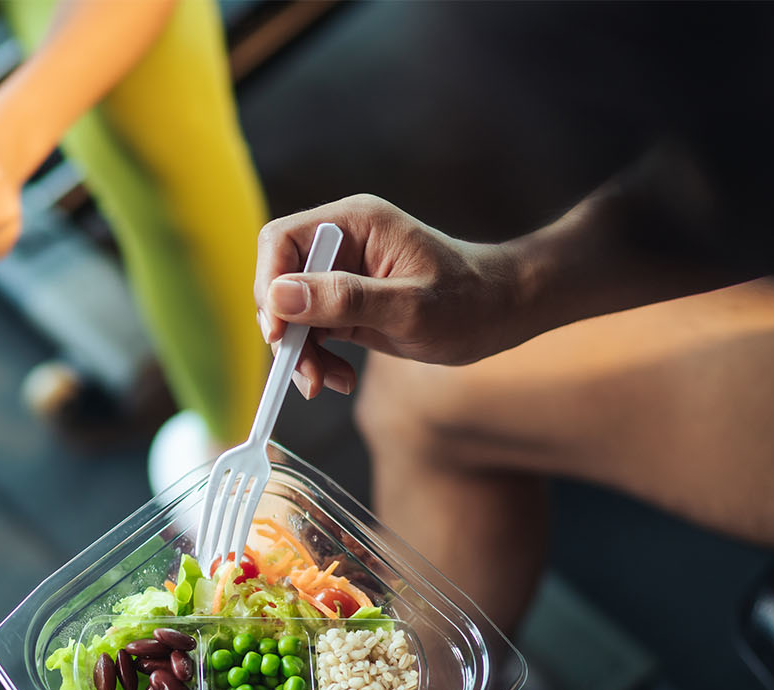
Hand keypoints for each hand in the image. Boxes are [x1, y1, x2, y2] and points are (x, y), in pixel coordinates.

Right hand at [254, 195, 523, 397]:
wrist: (504, 313)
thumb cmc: (470, 302)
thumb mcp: (409, 307)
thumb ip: (344, 299)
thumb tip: (279, 298)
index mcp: (354, 223)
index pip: (282, 242)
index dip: (270, 286)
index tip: (279, 334)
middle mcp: (342, 242)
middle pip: (280, 279)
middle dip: (286, 330)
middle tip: (303, 371)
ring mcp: (343, 273)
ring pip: (292, 312)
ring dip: (300, 352)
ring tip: (325, 383)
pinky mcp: (348, 302)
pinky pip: (312, 329)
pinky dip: (317, 358)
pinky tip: (339, 378)